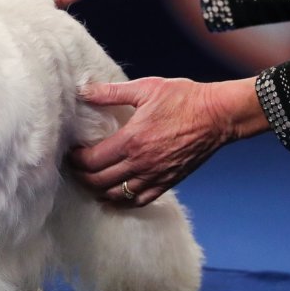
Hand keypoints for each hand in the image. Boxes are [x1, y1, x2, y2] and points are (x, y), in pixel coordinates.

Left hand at [69, 76, 268, 206]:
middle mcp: (141, 163)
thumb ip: (111, 92)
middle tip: (76, 167)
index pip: (92, 161)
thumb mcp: (146, 88)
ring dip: (99, 190)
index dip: (76, 160)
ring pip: (117, 195)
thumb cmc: (184, 98)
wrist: (218, 115)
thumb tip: (83, 90)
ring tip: (90, 180)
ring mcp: (155, 175)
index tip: (72, 153)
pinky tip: (114, 196)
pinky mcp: (168, 181)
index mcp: (131, 140)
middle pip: (99, 181)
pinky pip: (140, 200)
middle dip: (82, 176)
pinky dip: (123, 202)